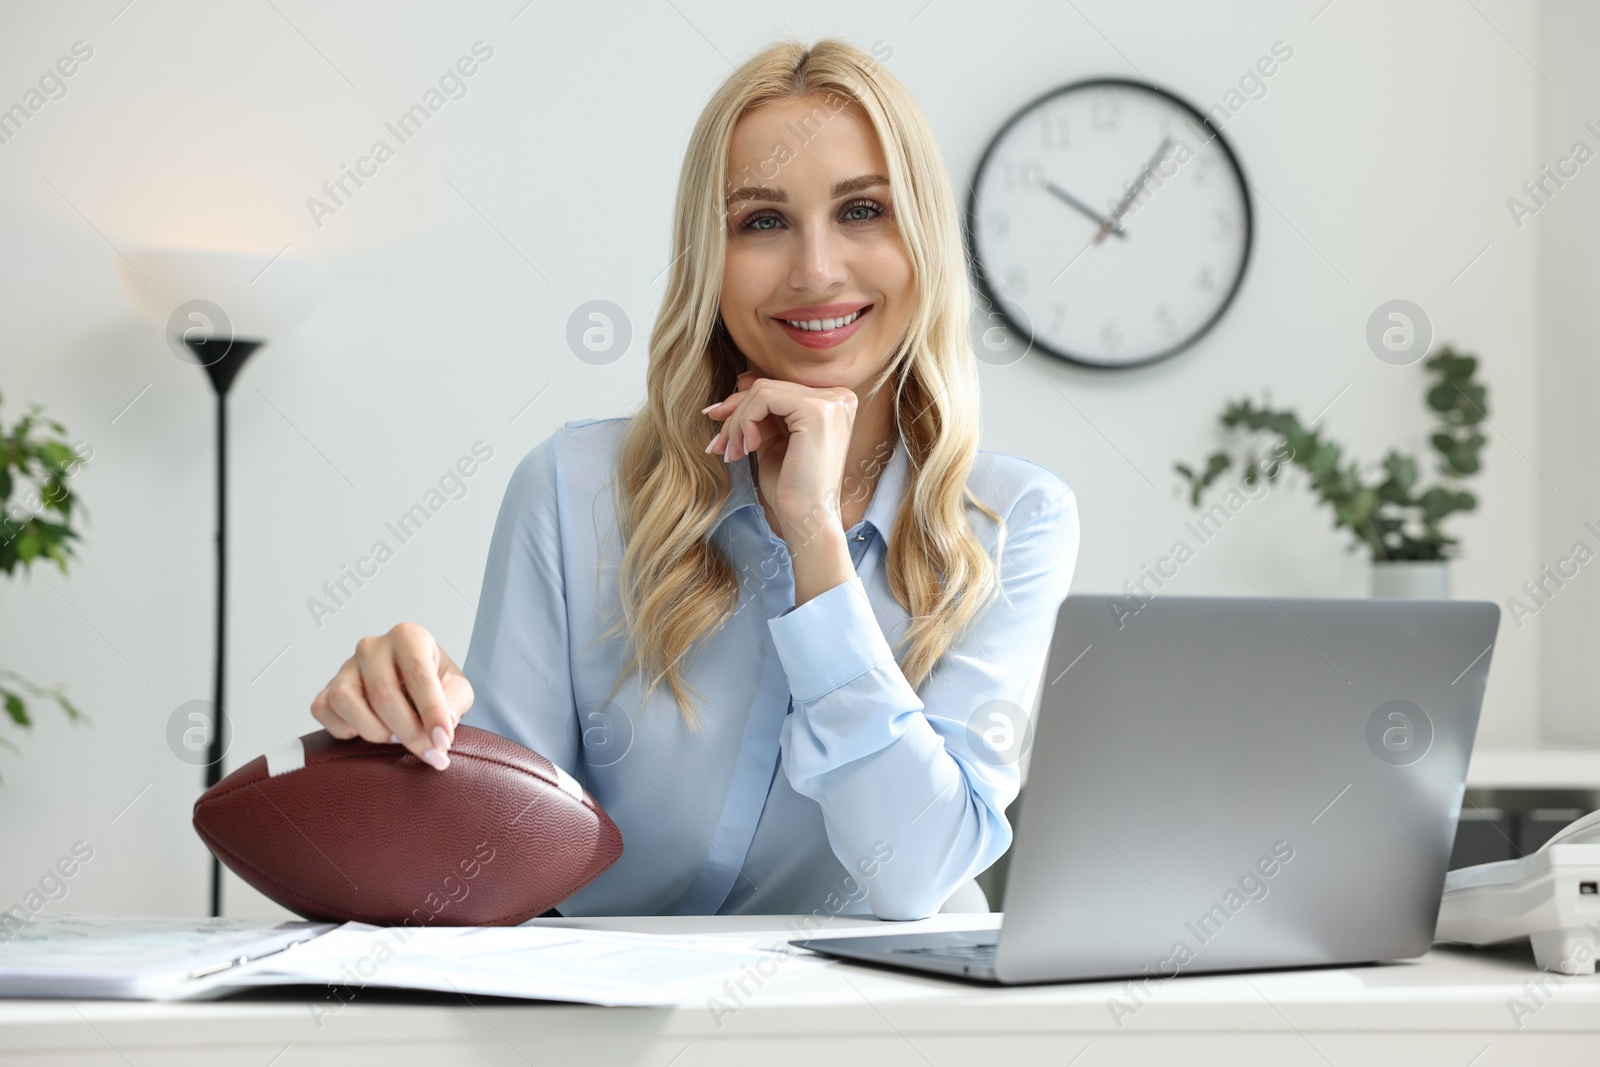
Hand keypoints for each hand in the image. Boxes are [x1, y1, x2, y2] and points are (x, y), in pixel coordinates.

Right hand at [310, 622, 473, 770]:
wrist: (409, 682)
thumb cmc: (434, 682)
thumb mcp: (456, 686)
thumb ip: (455, 701)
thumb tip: (444, 722)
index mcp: (408, 637)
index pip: (419, 675)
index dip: (432, 712)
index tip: (443, 741)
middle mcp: (372, 647)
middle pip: (382, 695)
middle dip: (408, 732)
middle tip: (427, 752)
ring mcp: (345, 667)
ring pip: (345, 701)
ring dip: (374, 730)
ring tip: (395, 738)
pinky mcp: (327, 688)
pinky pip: (324, 711)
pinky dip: (344, 729)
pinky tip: (367, 730)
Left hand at [703, 371, 855, 547]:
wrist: (807, 519)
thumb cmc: (792, 488)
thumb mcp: (773, 440)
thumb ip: (763, 411)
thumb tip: (743, 379)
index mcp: (833, 403)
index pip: (778, 389)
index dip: (742, 404)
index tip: (717, 422)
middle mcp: (839, 397)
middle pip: (768, 387)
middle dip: (734, 415)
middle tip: (717, 445)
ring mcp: (831, 401)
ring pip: (761, 392)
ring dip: (737, 423)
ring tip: (732, 452)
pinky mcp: (817, 410)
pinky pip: (764, 398)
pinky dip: (745, 422)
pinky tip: (749, 448)